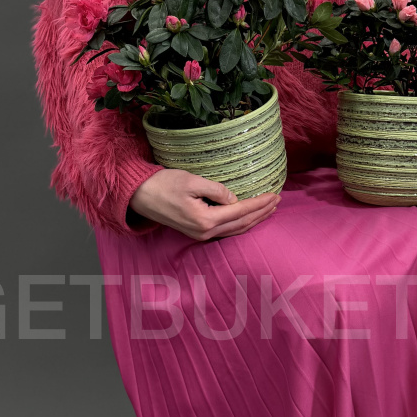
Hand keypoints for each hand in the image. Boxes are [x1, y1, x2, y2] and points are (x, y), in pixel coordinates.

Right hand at [129, 168, 280, 240]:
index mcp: (205, 220)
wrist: (139, 196)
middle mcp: (205, 232)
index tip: (274, 194)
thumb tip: (234, 198)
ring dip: (254, 219)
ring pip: (235, 230)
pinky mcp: (196, 232)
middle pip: (242, 224)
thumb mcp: (192, 181)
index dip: (260, 203)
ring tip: (268, 208)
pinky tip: (248, 216)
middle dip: (261, 213)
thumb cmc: (163, 185)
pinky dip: (241, 223)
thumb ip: (216, 190)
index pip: (241, 212)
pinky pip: (226, 230)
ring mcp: (200, 235)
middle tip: (277, 201)